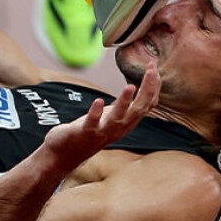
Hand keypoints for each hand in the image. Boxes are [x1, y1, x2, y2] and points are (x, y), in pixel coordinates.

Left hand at [39, 62, 160, 172]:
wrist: (66, 154)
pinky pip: (92, 123)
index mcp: (126, 123)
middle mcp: (118, 129)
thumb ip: (124, 107)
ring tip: (130, 86)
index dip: (153, 86)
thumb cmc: (90, 132)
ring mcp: (101, 132)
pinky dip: (96, 112)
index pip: (147, 104)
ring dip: (125, 102)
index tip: (154, 67)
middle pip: (138, 110)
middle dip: (147, 90)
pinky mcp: (84, 133)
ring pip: (118, 118)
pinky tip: (98, 100)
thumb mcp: (112, 117)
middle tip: (151, 71)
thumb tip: (136, 88)